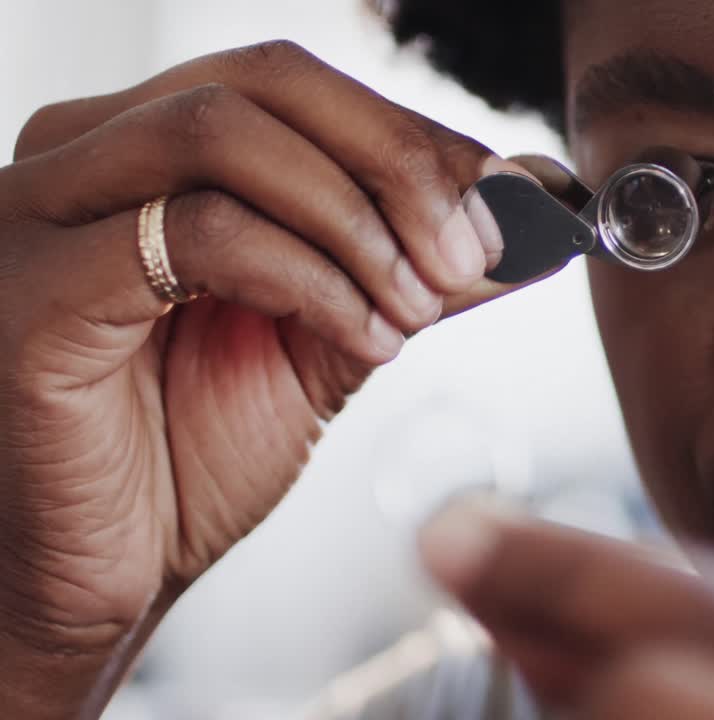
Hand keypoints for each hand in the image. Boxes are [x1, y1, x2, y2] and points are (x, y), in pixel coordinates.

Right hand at [0, 40, 533, 717]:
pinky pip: (200, 233)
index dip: (413, 132)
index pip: (295, 87)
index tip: (508, 196)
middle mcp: (86, 156)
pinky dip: (309, 277)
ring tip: (416, 306)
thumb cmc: (195, 452)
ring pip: (228, 137)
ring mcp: (45, 212)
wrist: (110, 570)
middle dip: (398, 162)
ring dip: (357, 220)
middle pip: (266, 84)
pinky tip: (362, 337)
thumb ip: (416, 265)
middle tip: (473, 247)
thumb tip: (528, 210)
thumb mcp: (334, 337)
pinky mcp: (37, 290)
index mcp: (152, 152)